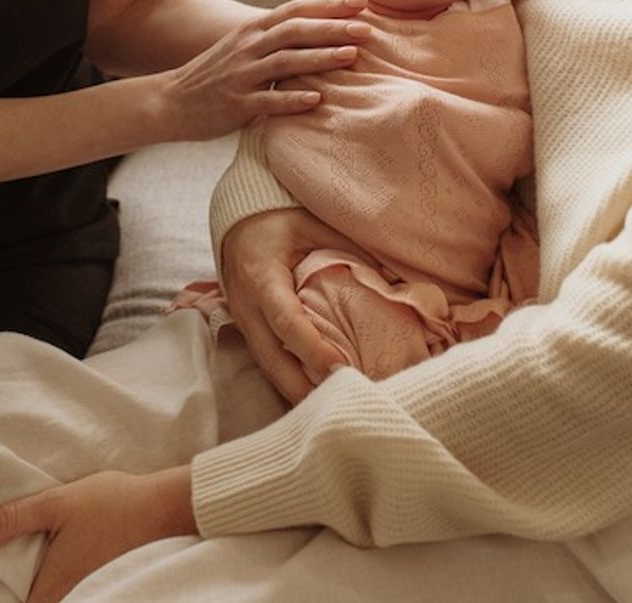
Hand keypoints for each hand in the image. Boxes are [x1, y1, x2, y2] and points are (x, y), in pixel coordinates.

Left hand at [0, 466, 196, 602]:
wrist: (164, 507)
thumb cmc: (112, 504)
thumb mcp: (56, 503)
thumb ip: (13, 520)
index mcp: (53, 587)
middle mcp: (71, 598)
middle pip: (30, 602)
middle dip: (10, 590)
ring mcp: (87, 593)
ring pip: (46, 595)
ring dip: (29, 582)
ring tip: (16, 558)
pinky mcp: (97, 581)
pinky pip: (63, 588)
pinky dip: (47, 576)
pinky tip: (46, 553)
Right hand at [155, 0, 372, 141]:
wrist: (172, 99)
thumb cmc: (217, 73)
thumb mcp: (244, 45)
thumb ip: (276, 35)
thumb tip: (317, 26)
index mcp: (253, 30)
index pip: (296, 9)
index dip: (329, 4)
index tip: (362, 2)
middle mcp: (248, 47)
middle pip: (295, 31)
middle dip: (333, 28)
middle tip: (367, 28)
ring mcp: (242, 75)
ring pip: (285, 62)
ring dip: (320, 58)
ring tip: (352, 56)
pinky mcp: (236, 103)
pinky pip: (268, 100)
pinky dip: (292, 99)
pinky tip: (317, 100)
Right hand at [220, 208, 360, 402]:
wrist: (237, 223)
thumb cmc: (279, 222)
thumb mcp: (312, 226)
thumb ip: (349, 249)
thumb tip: (394, 278)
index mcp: (263, 278)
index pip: (285, 321)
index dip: (311, 348)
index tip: (339, 369)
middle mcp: (248, 307)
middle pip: (271, 358)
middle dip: (301, 386)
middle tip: (338, 405)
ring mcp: (244, 322)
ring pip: (267, 367)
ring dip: (295, 391)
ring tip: (329, 410)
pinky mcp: (248, 330)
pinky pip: (267, 362)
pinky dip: (288, 381)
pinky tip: (313, 395)